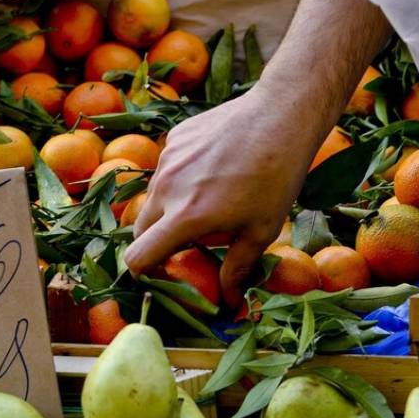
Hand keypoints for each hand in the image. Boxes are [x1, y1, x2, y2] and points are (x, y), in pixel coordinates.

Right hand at [123, 85, 319, 306]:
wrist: (280, 115)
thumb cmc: (276, 178)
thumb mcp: (262, 230)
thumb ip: (237, 268)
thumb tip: (228, 302)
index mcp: (186, 217)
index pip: (138, 257)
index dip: (145, 273)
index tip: (164, 275)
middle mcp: (167, 188)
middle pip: (139, 229)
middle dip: (156, 243)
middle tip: (186, 246)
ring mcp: (167, 159)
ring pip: (153, 197)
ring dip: (168, 210)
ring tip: (205, 205)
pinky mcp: (174, 138)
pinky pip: (166, 169)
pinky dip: (179, 180)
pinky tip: (212, 171)